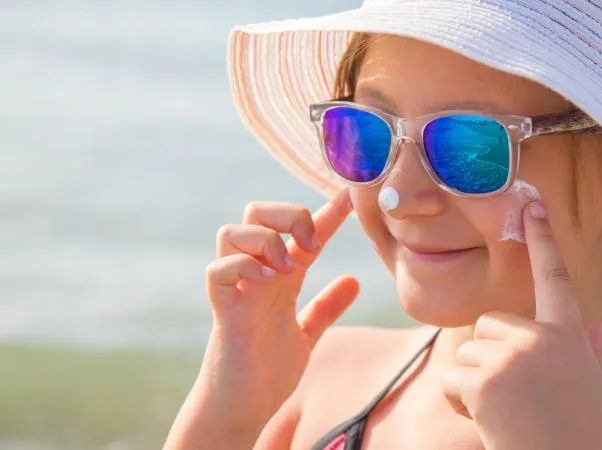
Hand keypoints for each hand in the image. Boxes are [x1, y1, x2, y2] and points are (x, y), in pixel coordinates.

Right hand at [205, 188, 357, 413]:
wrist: (245, 407)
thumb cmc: (267, 370)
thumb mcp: (308, 333)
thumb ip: (326, 307)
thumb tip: (354, 280)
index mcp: (278, 278)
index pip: (299, 233)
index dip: (325, 213)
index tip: (348, 198)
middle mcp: (256, 275)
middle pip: (255, 213)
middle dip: (285, 214)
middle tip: (311, 243)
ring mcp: (236, 290)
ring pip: (231, 232)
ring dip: (264, 240)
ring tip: (287, 267)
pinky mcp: (223, 312)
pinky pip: (218, 271)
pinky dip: (243, 267)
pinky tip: (268, 280)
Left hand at [441, 201, 601, 449]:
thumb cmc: (582, 435)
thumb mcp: (595, 388)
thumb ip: (588, 351)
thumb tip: (591, 324)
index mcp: (569, 335)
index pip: (554, 278)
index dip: (542, 240)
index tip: (532, 205)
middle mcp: (541, 337)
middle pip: (488, 324)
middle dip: (489, 356)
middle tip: (513, 396)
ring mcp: (511, 356)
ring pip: (467, 351)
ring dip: (474, 382)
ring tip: (506, 411)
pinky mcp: (484, 380)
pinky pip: (452, 379)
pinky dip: (461, 403)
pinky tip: (488, 423)